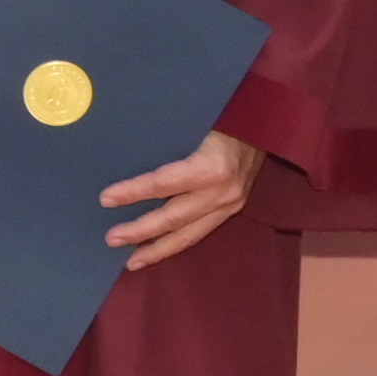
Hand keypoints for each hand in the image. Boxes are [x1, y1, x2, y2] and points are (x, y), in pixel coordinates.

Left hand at [101, 131, 262, 270]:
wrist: (270, 122)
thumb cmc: (227, 114)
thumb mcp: (198, 120)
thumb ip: (169, 138)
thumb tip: (128, 146)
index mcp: (212, 166)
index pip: (163, 184)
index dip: (133, 192)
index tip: (106, 198)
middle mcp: (223, 191)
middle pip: (173, 218)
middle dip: (140, 231)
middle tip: (111, 239)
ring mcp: (231, 204)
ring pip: (188, 235)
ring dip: (157, 250)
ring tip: (131, 261)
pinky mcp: (234, 209)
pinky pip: (200, 231)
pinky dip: (176, 243)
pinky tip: (158, 250)